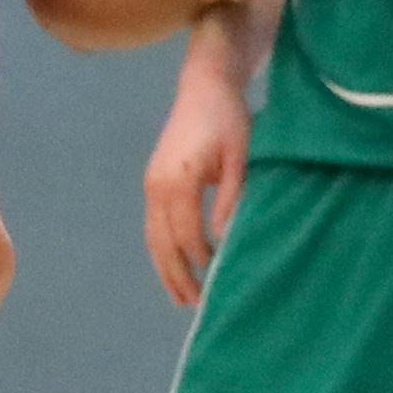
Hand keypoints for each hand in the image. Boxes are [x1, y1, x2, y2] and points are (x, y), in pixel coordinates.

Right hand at [141, 57, 254, 306]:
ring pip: (153, 238)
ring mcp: (151, 183)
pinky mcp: (153, 181)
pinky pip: (153, 225)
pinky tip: (174, 266)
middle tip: (196, 306)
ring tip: (181, 297)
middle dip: (178, 277)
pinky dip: (162, 250)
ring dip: (166, 270)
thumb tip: (225, 238)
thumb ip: (232, 197)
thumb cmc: (230, 119)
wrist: (204, 86)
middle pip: (163, 244)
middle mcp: (158, 185)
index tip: (219, 283)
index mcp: (180, 179)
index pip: (188, 236)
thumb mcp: (240, 157)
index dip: (202, 263)